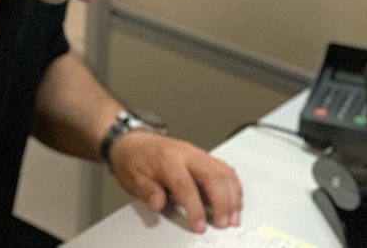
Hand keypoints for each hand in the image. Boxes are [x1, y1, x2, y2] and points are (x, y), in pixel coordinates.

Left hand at [110, 131, 241, 232]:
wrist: (134, 141)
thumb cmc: (134, 159)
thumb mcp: (132, 177)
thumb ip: (146, 190)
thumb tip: (158, 202)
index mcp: (167, 159)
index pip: (185, 184)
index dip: (195, 207)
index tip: (199, 225)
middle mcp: (186, 153)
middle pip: (212, 176)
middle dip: (222, 202)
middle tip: (224, 223)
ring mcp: (197, 153)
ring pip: (223, 171)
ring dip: (232, 195)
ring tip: (233, 217)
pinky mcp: (203, 157)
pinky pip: (225, 169)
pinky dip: (233, 186)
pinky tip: (234, 201)